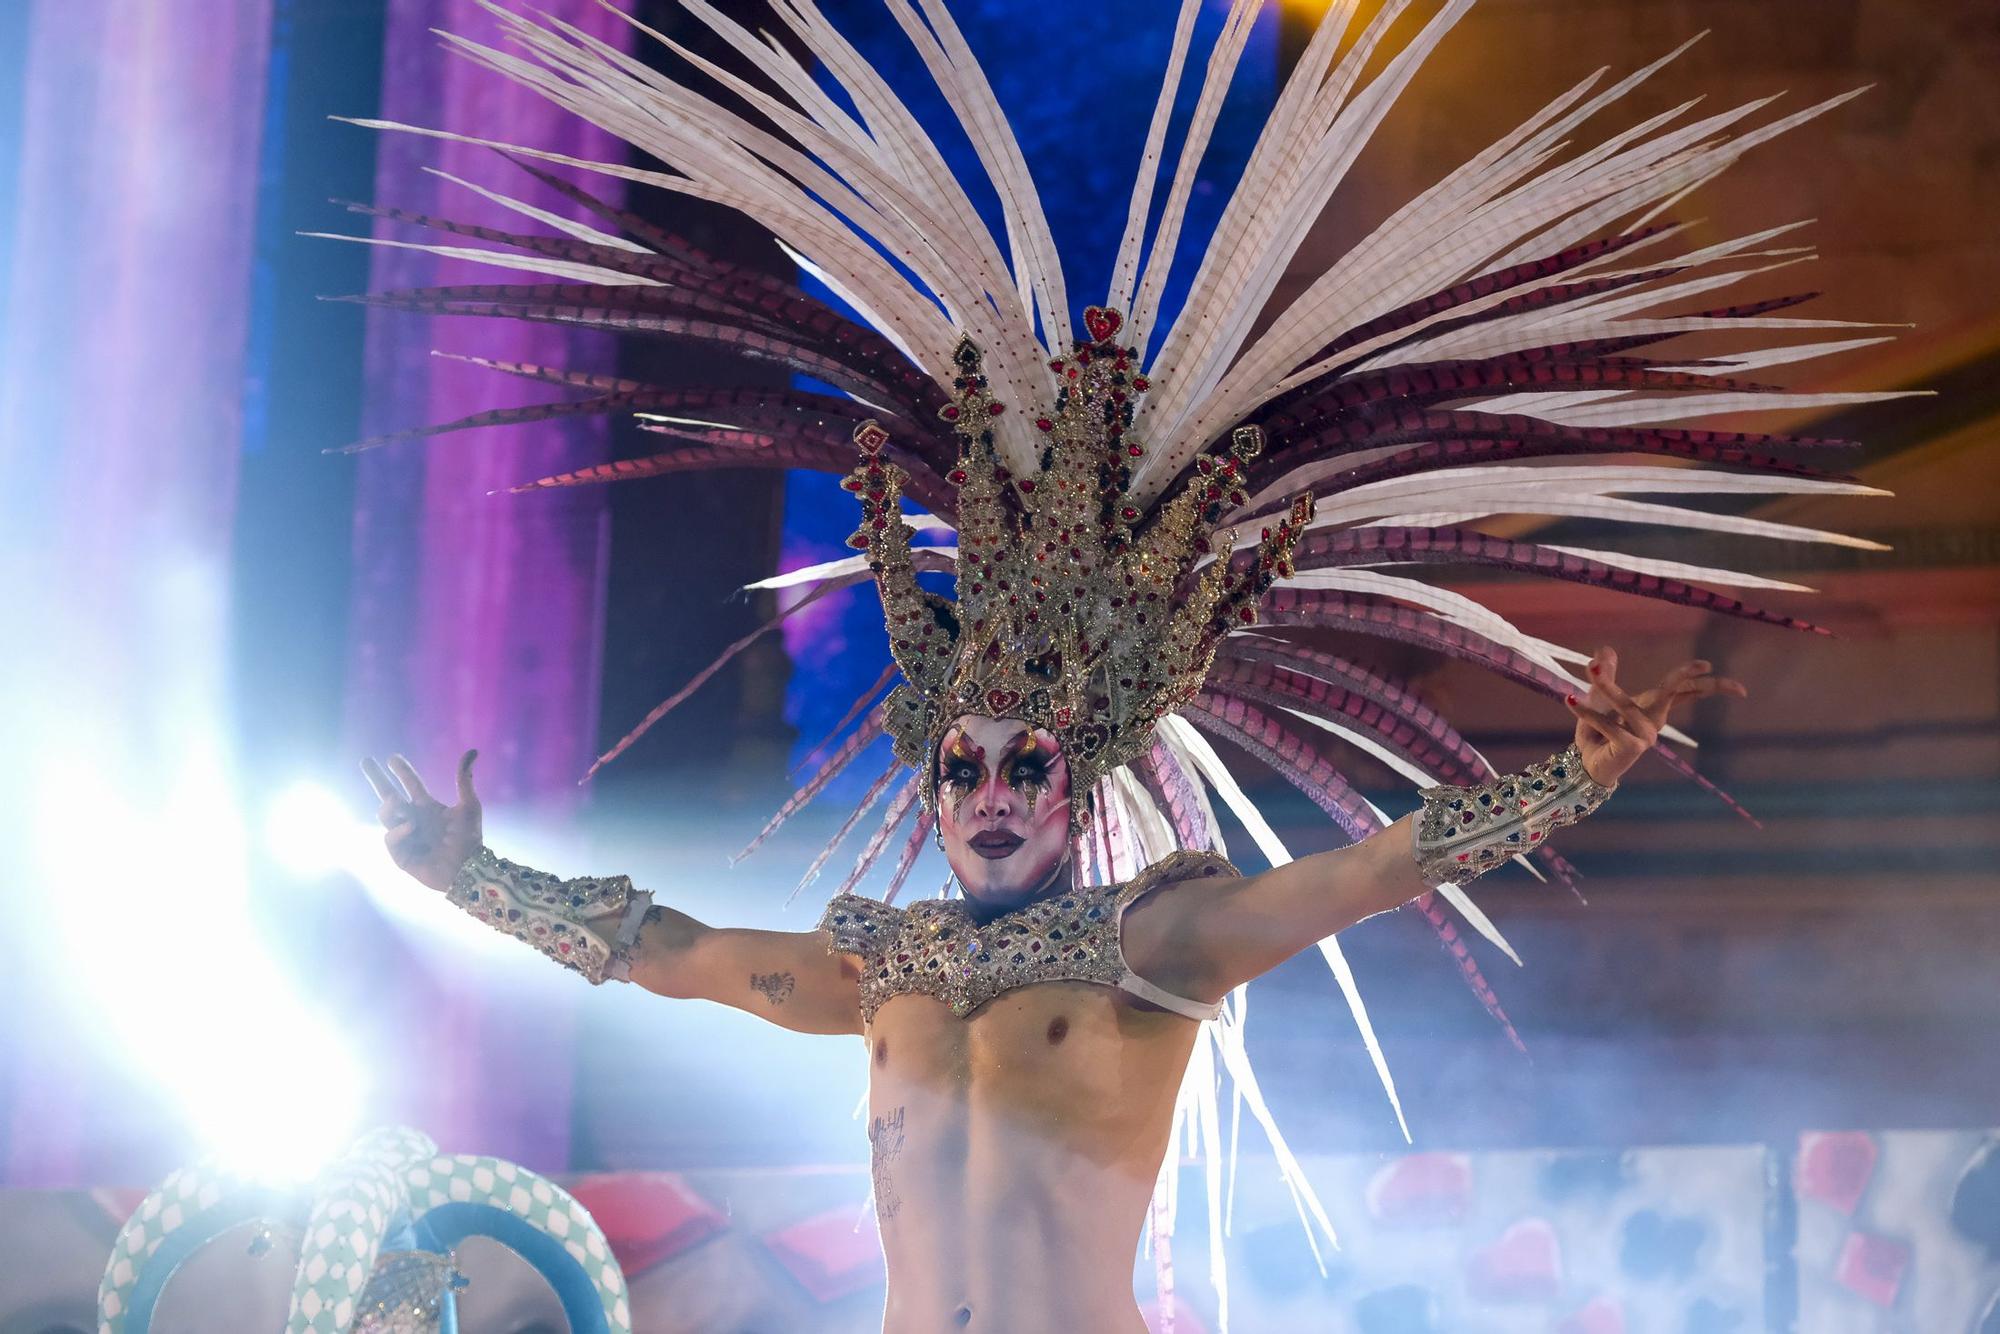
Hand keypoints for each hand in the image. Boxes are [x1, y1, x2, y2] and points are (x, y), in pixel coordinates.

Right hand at [361, 749, 482, 891]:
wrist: (467, 868)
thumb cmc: (470, 839)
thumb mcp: (469, 805)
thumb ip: (465, 780)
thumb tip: (472, 751)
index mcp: (427, 808)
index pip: (411, 784)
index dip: (402, 771)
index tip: (392, 757)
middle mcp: (413, 820)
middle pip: (388, 796)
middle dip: (377, 779)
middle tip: (366, 761)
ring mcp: (405, 837)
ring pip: (386, 815)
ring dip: (389, 806)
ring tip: (395, 799)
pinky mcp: (401, 855)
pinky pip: (390, 837)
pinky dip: (399, 830)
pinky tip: (411, 827)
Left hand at [1564, 647, 1746, 786]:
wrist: (1585, 763)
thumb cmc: (1597, 732)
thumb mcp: (1599, 698)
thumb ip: (1605, 674)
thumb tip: (1605, 649)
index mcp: (1653, 708)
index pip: (1683, 691)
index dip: (1700, 679)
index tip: (1710, 664)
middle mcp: (1654, 721)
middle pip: (1677, 694)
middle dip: (1690, 678)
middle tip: (1706, 664)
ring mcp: (1645, 735)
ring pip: (1627, 703)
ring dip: (1606, 686)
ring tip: (1590, 670)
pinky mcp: (1630, 747)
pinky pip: (1607, 725)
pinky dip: (1587, 712)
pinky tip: (1570, 700)